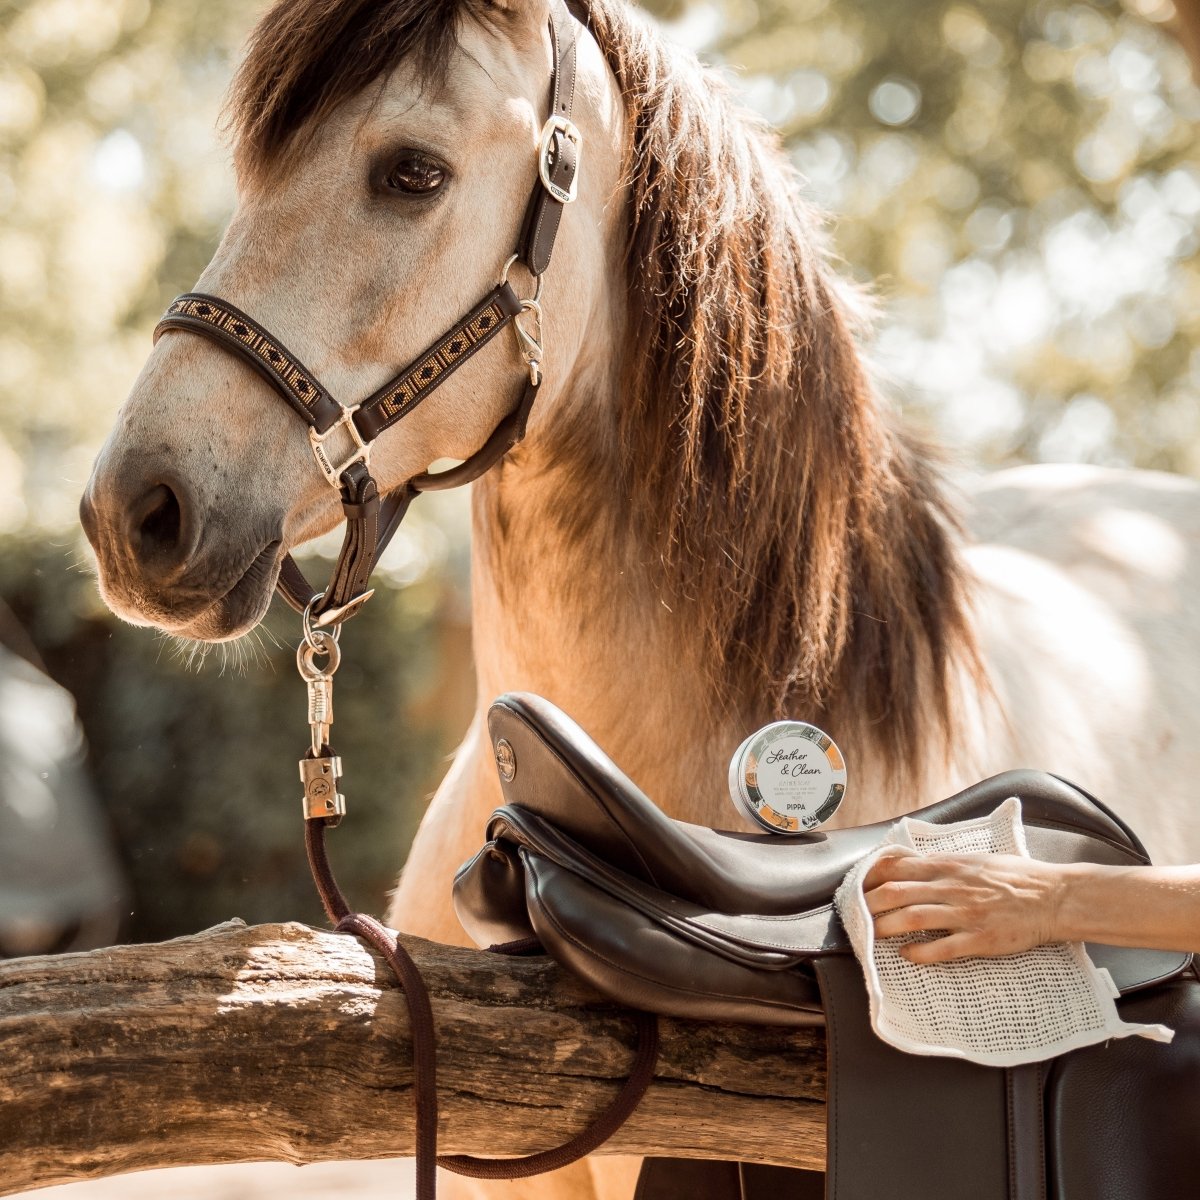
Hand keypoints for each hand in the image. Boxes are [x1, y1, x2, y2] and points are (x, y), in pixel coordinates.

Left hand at [861, 852, 1067, 963]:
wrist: (1053, 898)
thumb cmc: (1015, 877)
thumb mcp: (973, 858)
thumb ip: (940, 863)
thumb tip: (907, 861)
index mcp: (948, 865)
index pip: (896, 867)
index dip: (871, 878)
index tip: (858, 887)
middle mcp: (951, 887)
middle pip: (895, 893)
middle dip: (869, 904)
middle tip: (856, 915)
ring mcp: (964, 914)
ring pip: (911, 919)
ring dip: (885, 928)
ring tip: (871, 936)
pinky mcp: (979, 939)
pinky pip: (941, 948)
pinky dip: (918, 953)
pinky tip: (906, 955)